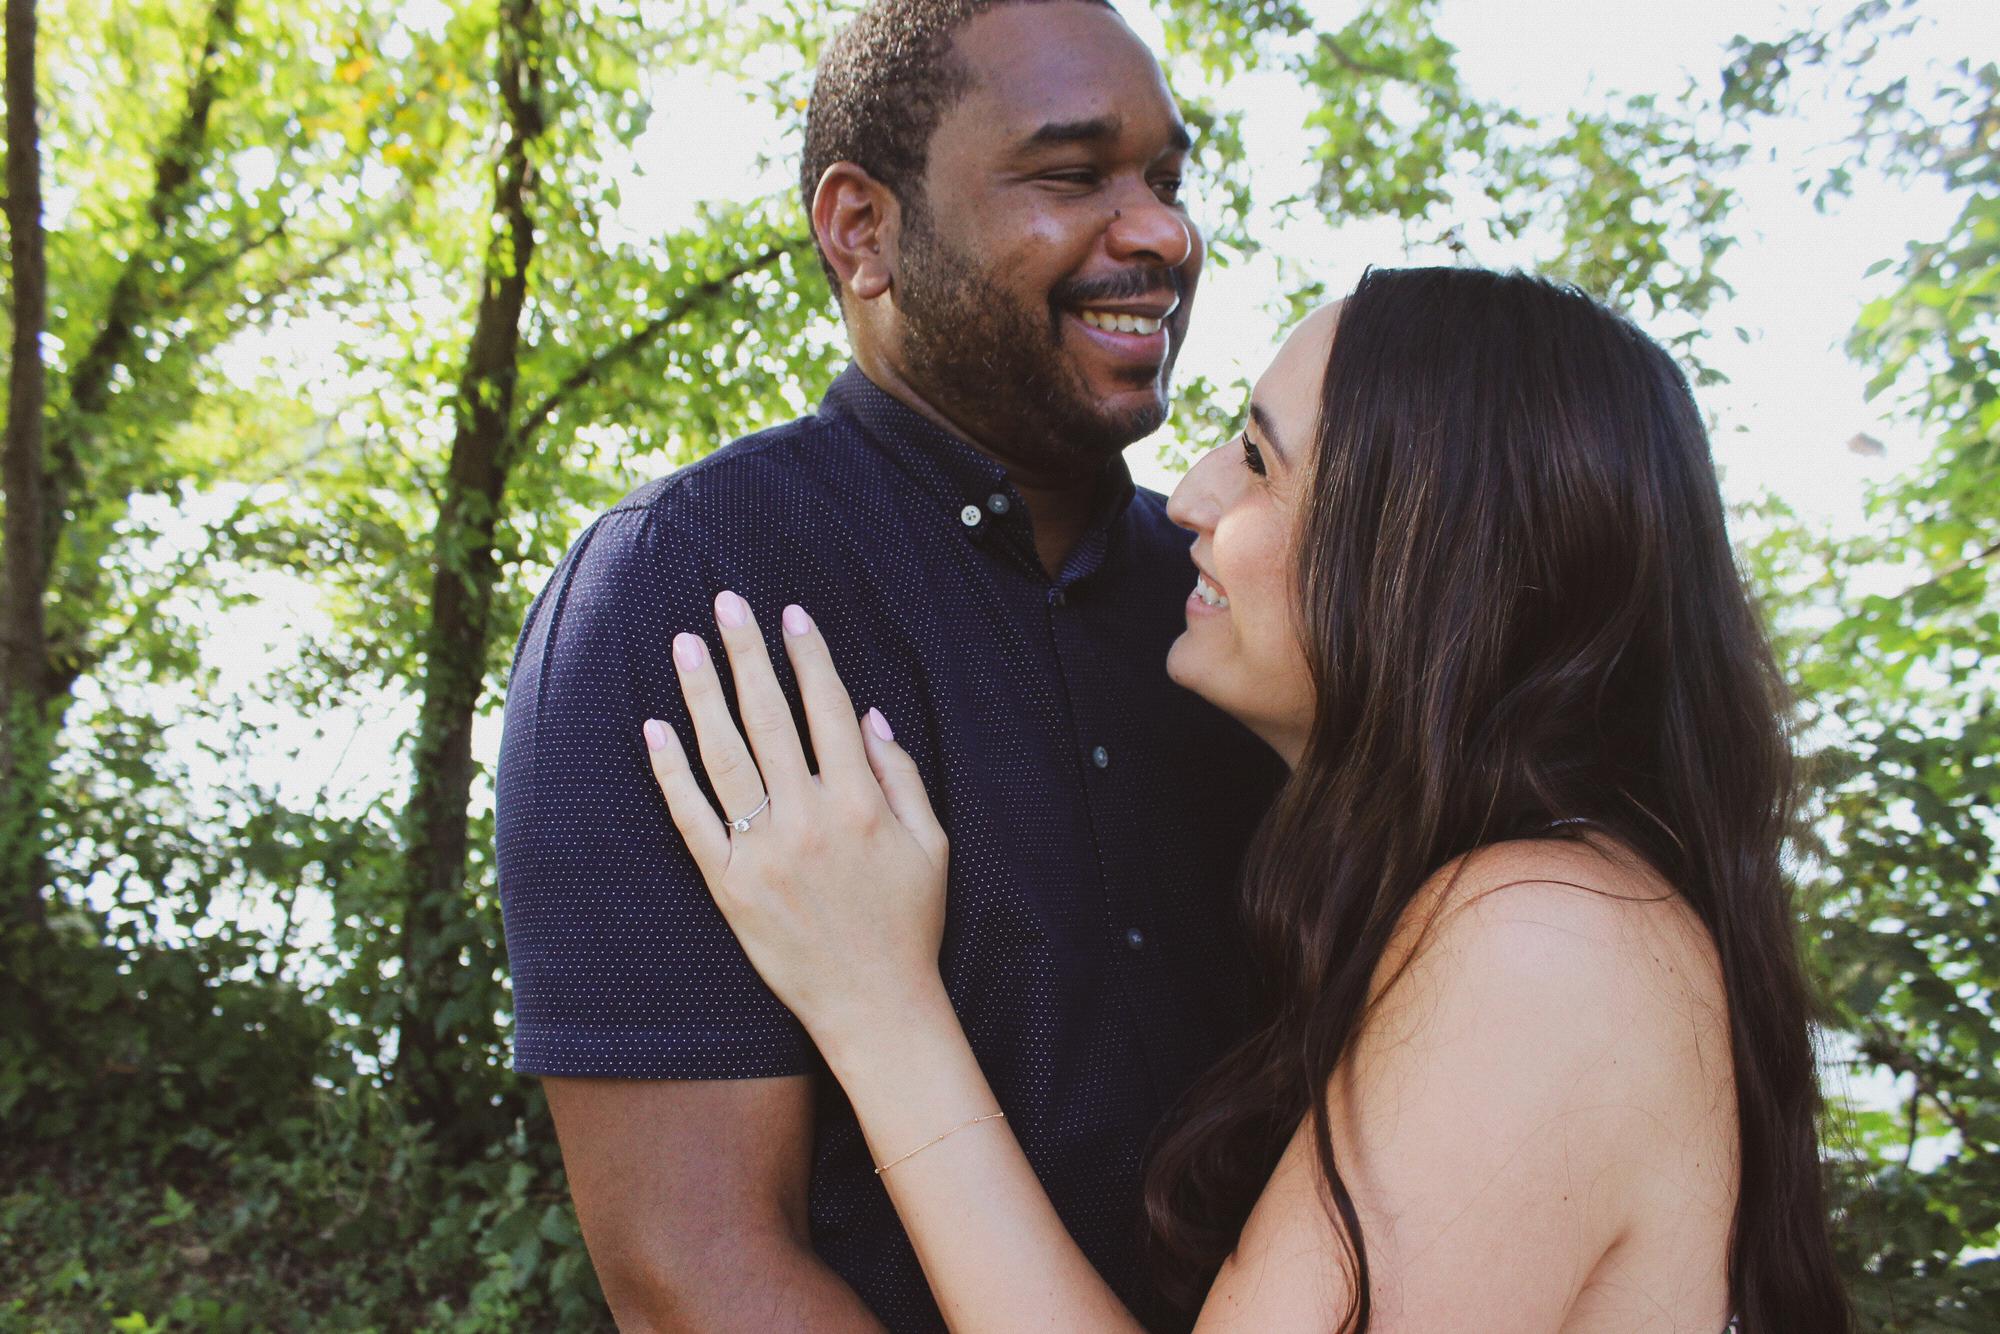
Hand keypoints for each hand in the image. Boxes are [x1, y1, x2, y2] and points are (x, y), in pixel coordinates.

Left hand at [643, 590, 949, 1049]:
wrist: (875, 1007)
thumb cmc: (910, 925)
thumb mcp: (932, 845)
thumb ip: (903, 776)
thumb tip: (870, 715)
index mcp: (861, 803)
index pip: (828, 709)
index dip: (808, 656)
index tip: (790, 614)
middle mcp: (809, 818)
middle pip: (770, 716)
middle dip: (747, 653)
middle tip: (725, 603)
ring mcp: (763, 852)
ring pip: (724, 755)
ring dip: (702, 694)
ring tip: (684, 645)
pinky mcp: (728, 886)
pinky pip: (691, 817)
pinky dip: (669, 772)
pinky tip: (654, 729)